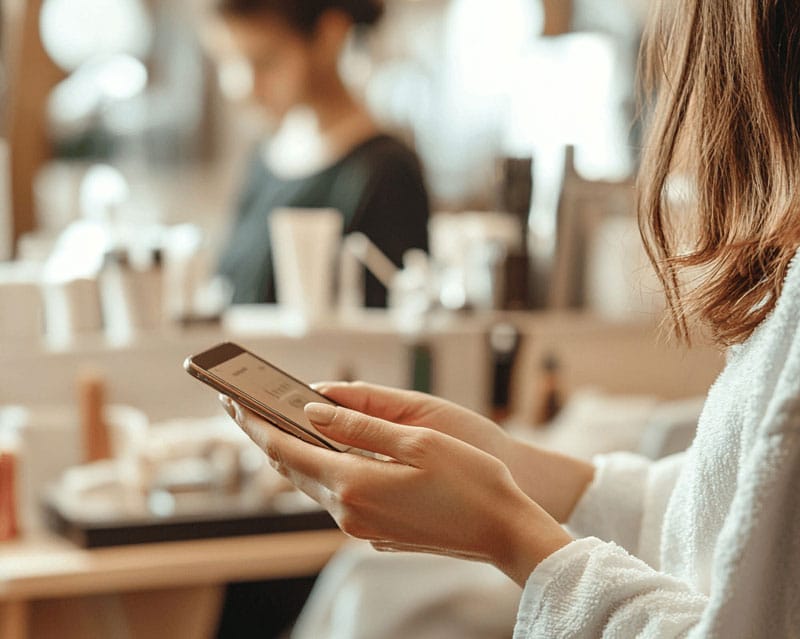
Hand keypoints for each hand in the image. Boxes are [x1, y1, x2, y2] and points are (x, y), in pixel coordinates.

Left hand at [220, 395, 571, 585]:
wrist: (501, 530)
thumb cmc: (468, 479)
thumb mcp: (416, 440)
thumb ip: (359, 427)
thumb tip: (313, 411)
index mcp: (353, 484)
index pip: (286, 449)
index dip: (255, 423)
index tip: (230, 400)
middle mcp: (348, 511)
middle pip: (291, 469)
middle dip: (265, 436)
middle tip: (243, 407)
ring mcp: (361, 526)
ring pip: (313, 483)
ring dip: (293, 454)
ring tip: (278, 424)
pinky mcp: (375, 531)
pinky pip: (336, 496)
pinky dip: (321, 470)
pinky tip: (325, 453)